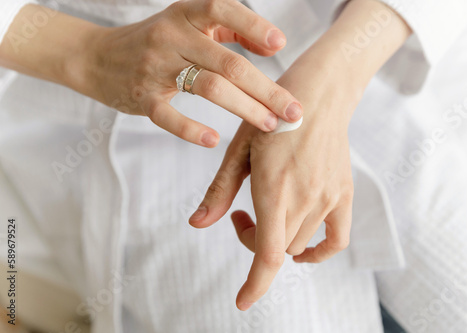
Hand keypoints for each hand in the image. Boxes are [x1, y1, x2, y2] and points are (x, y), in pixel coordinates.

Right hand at [0, 1, 302, 146]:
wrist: (97, 57)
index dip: (252, 26)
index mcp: (185, 15)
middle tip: (293, 111)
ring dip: (244, 108)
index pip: (222, 10)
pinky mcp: (143, 98)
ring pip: (208, 87)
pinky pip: (170, 115)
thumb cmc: (155, 41)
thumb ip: (229, 29)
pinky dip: (192, 129)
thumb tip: (272, 46)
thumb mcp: (188, 24)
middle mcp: (172, 36)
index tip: (280, 44)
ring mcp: (155, 67)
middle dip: (266, 89)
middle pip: (228, 62)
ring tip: (270, 125)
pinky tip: (215, 140)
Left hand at [189, 56, 356, 309]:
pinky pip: (337, 239)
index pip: (268, 255)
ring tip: (267, 210)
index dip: (255, 285)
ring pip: (300, 244)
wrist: (319, 95)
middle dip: (252, 243)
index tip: (242, 302)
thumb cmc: (271, 115)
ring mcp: (328, 198)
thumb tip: (197, 224)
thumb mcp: (239, 149)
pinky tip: (303, 245)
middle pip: (278, 250)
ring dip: (278, 239)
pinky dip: (319, 251)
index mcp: (274, 189)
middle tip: (240, 214)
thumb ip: (220, 191)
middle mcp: (305, 199)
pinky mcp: (343, 194)